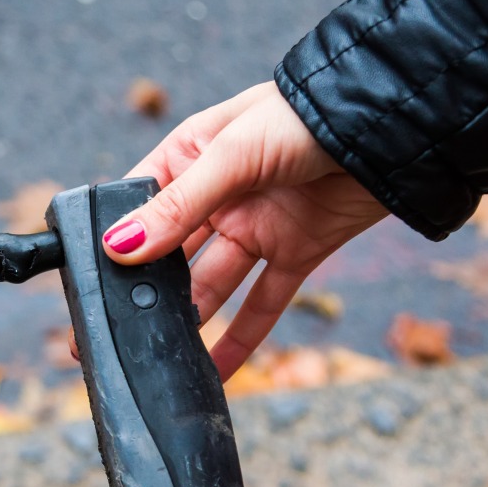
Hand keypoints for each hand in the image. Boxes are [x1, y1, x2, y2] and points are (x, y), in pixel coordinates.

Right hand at [100, 81, 387, 379]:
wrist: (394, 123)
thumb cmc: (307, 115)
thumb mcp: (233, 156)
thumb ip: (178, 207)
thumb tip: (119, 247)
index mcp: (191, 155)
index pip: (140, 205)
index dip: (117, 240)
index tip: (92, 279)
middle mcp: (218, 194)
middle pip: (171, 252)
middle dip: (147, 289)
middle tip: (116, 327)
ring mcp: (256, 225)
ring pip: (211, 283)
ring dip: (190, 317)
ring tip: (160, 351)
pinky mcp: (296, 251)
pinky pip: (262, 302)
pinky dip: (242, 338)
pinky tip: (217, 371)